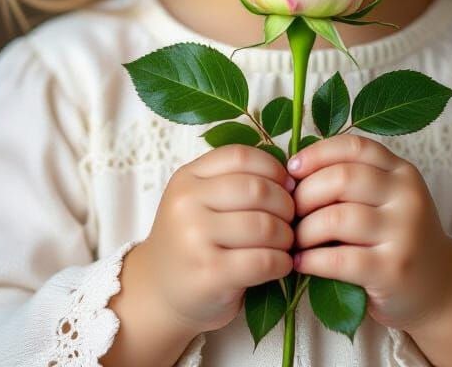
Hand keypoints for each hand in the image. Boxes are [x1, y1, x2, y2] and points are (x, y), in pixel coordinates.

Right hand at [134, 144, 296, 334]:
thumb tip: (292, 180)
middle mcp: (186, 203)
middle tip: (291, 218)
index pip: (241, 156)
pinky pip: (263, 260)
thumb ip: (234, 181)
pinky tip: (281, 264)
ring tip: (285, 242)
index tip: (286, 185)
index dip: (273, 168)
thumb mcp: (201, 201)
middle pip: (256, 189)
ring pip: (263, 225)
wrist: (159, 294)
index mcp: (187, 177)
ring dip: (286, 235)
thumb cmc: (193, 242)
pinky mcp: (209, 274)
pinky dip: (282, 262)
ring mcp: (195, 239)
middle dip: (285, 204)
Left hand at [287, 133, 451, 332]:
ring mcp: (403, 233)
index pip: (354, 147)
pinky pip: (340, 259)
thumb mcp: (386, 199)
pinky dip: (312, 260)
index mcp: (402, 171)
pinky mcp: (393, 270)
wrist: (442, 289)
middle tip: (289, 211)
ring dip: (305, 229)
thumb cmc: (397, 238)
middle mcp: (407, 196)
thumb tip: (292, 172)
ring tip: (293, 239)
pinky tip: (301, 263)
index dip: (317, 154)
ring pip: (337, 218)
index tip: (291, 170)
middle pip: (342, 178)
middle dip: (305, 193)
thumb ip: (354, 180)